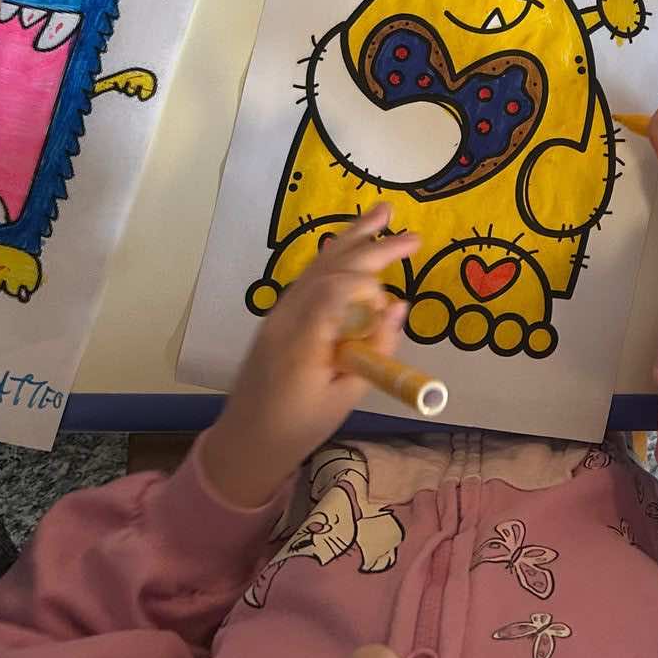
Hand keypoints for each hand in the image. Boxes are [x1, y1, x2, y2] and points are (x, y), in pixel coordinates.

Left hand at [201, 203, 416, 509]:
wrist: (245, 442)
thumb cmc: (299, 428)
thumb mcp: (346, 398)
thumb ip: (374, 349)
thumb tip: (400, 306)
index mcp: (302, 342)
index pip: (334, 290)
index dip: (368, 286)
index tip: (389, 308)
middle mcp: (286, 318)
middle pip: (329, 268)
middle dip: (371, 247)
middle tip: (412, 236)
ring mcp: (278, 314)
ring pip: (317, 266)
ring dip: (351, 240)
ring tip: (381, 215)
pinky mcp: (278, 317)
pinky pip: (309, 278)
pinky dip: (335, 258)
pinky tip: (351, 247)